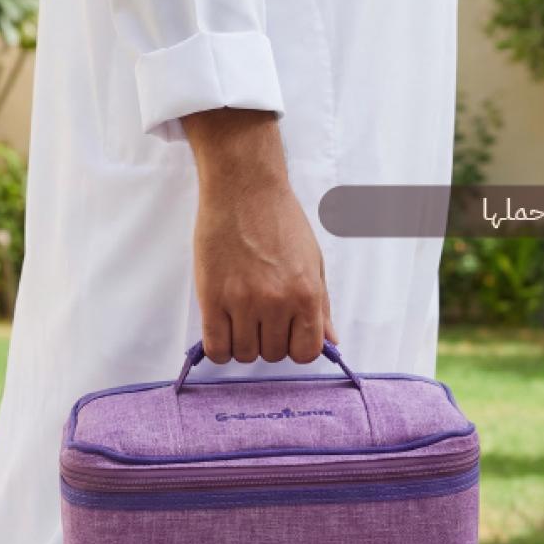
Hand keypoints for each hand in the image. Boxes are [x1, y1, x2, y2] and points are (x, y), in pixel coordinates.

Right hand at [182, 108, 336, 364]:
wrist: (243, 188)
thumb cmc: (280, 220)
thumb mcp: (313, 261)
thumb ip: (321, 305)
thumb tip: (331, 341)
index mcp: (306, 294)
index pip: (306, 353)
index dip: (296, 348)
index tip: (287, 335)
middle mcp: (276, 302)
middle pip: (273, 355)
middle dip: (268, 342)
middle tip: (261, 317)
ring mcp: (243, 302)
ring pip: (244, 354)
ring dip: (243, 343)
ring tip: (241, 317)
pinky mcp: (212, 298)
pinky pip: (216, 347)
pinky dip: (220, 348)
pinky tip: (223, 329)